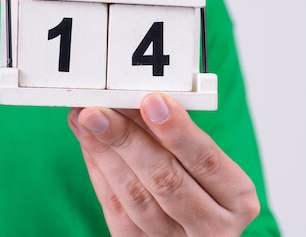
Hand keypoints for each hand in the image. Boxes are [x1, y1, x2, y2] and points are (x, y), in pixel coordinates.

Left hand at [68, 93, 259, 236]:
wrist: (185, 227)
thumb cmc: (196, 182)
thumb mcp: (199, 158)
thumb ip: (171, 131)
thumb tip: (132, 96)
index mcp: (236, 198)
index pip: (206, 160)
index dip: (176, 130)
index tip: (150, 101)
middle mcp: (212, 226)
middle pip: (165, 180)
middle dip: (126, 139)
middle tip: (98, 111)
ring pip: (135, 195)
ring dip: (104, 153)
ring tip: (85, 120)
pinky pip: (116, 208)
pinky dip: (98, 170)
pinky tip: (87, 141)